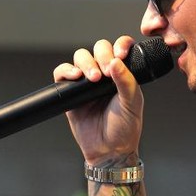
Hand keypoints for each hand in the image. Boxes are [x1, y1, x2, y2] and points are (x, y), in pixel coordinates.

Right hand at [53, 36, 143, 164]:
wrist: (108, 151)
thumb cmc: (124, 129)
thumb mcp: (132, 104)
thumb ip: (127, 81)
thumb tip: (116, 62)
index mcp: (122, 74)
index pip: (120, 48)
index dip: (120, 45)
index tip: (121, 55)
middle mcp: (104, 74)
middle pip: (98, 49)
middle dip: (102, 55)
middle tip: (105, 72)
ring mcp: (86, 82)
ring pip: (80, 57)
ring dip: (86, 63)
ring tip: (92, 79)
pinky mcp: (70, 92)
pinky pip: (62, 73)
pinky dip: (66, 70)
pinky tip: (75, 77)